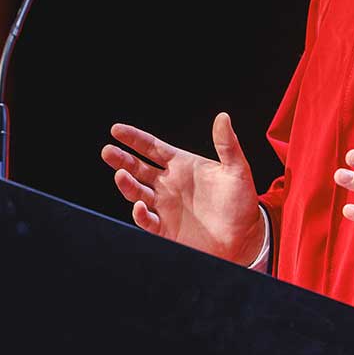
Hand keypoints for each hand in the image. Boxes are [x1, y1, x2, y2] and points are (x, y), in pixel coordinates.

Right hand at [102, 113, 265, 263]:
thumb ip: (227, 145)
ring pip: (137, 192)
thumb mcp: (237, 171)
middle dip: (121, 159)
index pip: (151, 147)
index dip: (134, 139)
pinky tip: (140, 205)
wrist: (245, 237)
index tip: (116, 130)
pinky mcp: (165, 229)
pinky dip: (141, 214)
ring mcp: (164, 207)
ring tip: (120, 175)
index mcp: (181, 166)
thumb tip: (223, 117)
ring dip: (127, 184)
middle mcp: (167, 184)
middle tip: (108, 151)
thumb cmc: (241, 202)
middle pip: (137, 168)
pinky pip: (147, 220)